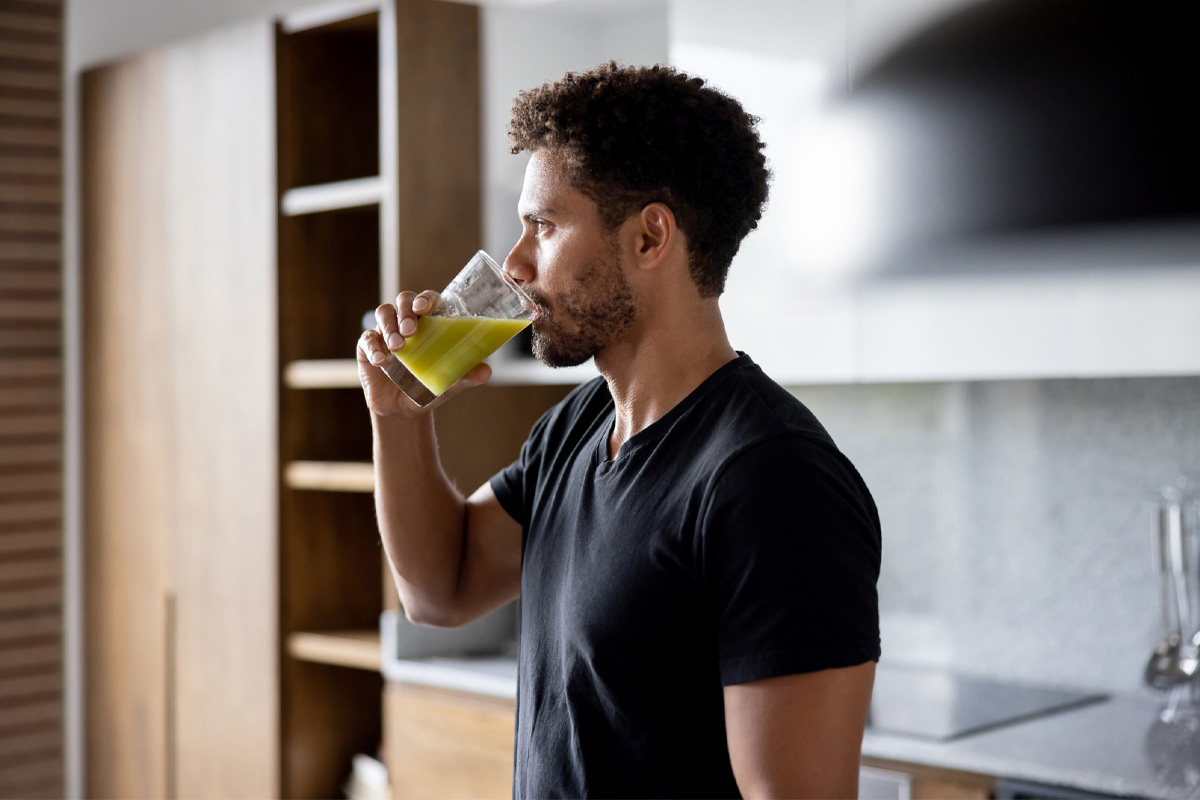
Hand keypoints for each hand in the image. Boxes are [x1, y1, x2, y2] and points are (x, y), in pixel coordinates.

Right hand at [357, 290, 491, 416]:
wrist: (402, 411)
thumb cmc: (428, 388)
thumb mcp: (448, 384)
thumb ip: (465, 376)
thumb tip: (486, 371)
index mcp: (429, 324)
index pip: (427, 300)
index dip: (425, 299)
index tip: (425, 308)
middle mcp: (406, 322)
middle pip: (403, 300)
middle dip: (406, 310)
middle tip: (411, 330)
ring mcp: (385, 331)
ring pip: (384, 313)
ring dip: (390, 327)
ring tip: (398, 348)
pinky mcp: (368, 346)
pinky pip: (367, 338)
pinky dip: (373, 346)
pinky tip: (380, 360)